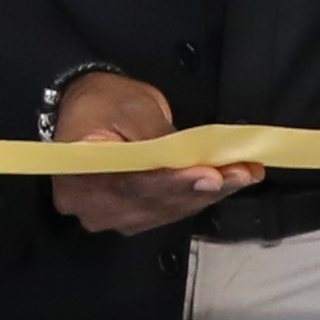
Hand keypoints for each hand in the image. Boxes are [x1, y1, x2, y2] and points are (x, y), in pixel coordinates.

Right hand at [46, 69, 254, 236]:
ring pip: (166, 211)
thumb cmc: (102, 102)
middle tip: (241, 172)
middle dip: (201, 188)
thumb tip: (197, 157)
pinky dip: (197, 197)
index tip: (211, 175)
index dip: (174, 182)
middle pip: (153, 204)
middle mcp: (89, 204)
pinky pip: (168, 211)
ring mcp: (109, 215)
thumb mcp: (131, 107)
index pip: (130, 185)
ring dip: (207, 194)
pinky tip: (224, 183)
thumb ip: (161, 137)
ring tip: (241, 174)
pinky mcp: (129, 217)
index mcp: (78, 172)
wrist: (86, 108)